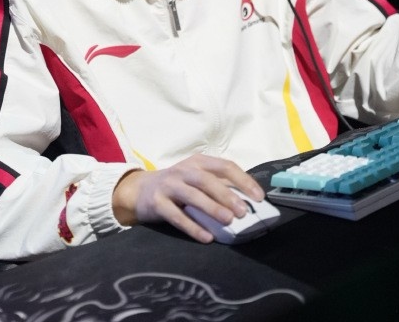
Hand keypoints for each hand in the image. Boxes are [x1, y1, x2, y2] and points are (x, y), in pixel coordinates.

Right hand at [112, 154, 264, 242]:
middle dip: (227, 195)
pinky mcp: (157, 202)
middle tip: (243, 211)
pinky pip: (176, 215)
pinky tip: (206, 237)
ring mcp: (169, 185)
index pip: (225, 166)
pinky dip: (192, 227)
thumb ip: (218, 185)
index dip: (243, 180)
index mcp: (198, 162)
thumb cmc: (177, 186)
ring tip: (229, 221)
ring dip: (212, 208)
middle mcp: (184, 170)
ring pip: (193, 196)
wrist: (139, 190)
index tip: (259, 197)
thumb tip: (247, 200)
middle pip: (208, 180)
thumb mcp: (196, 179)